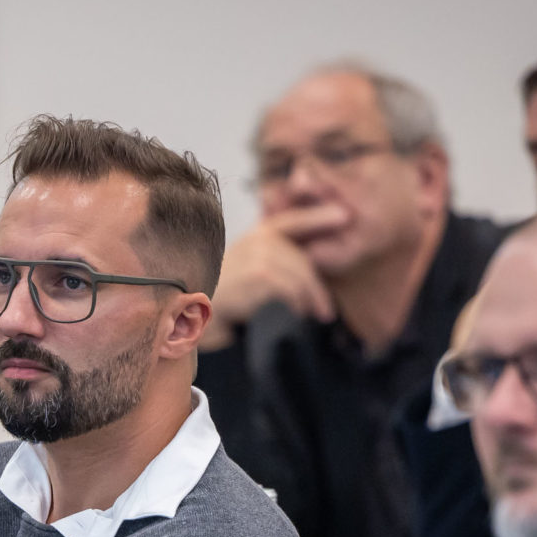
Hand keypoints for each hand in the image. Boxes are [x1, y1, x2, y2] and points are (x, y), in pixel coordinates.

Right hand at [200, 210, 342, 346]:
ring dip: (307, 301)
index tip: (345, 216)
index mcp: (254, 237)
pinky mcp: (258, 274)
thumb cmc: (222, 302)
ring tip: (309, 317)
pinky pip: (291, 290)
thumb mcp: (246, 275)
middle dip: (316, 287)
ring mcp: (255, 255)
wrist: (191, 320)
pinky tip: (293, 317)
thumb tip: (307, 274)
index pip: (292, 221)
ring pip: (299, 277)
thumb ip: (271, 265)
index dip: (319, 216)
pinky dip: (295, 307)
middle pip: (301, 259)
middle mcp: (254, 240)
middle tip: (325, 312)